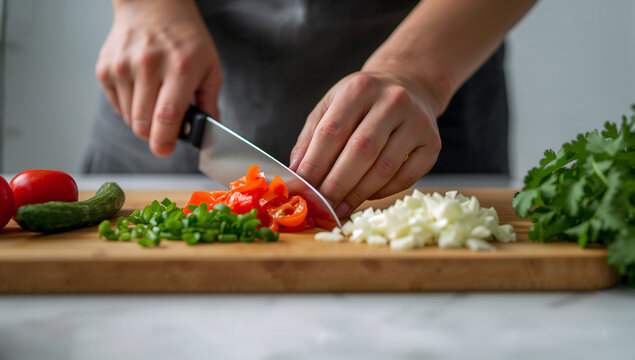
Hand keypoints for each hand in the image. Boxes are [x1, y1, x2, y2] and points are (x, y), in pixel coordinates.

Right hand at [95, 0, 221, 156]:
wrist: (153, 5)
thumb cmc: (185, 38)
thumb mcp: (210, 66)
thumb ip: (209, 102)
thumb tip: (207, 131)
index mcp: (179, 68)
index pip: (166, 116)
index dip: (164, 140)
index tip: (165, 149)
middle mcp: (148, 67)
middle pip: (142, 124)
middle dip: (154, 135)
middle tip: (165, 129)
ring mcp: (123, 67)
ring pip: (129, 119)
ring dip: (143, 120)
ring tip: (156, 98)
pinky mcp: (105, 69)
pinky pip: (117, 106)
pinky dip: (130, 107)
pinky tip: (141, 89)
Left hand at [290, 71, 441, 217]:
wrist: (409, 86)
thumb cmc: (363, 102)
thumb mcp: (332, 106)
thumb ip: (311, 138)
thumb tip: (297, 176)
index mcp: (360, 88)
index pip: (332, 131)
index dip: (315, 164)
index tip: (303, 188)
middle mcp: (392, 101)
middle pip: (360, 151)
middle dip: (337, 184)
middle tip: (322, 205)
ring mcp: (417, 122)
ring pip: (384, 168)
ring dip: (358, 193)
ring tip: (340, 207)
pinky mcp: (433, 143)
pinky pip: (406, 177)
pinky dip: (383, 192)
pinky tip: (366, 196)